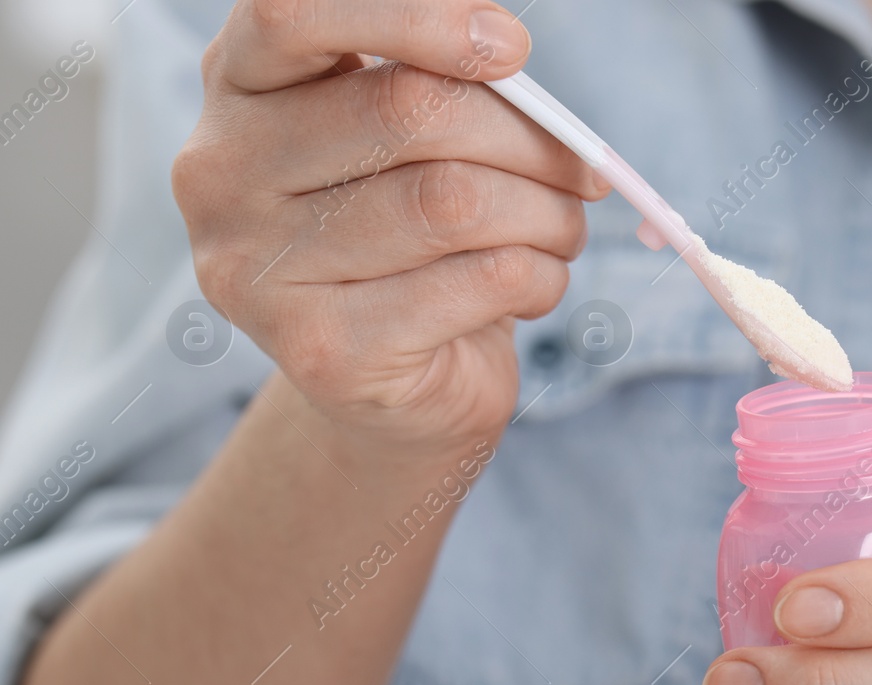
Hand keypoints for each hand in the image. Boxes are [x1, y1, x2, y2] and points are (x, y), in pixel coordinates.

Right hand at [172, 0, 608, 452]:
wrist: (398, 390)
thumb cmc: (413, 240)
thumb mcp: (415, 140)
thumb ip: (440, 84)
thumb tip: (505, 46)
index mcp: (238, 90)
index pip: (293, 15)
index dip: (414, 18)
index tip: (512, 48)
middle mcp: (218, 174)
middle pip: (408, 111)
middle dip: (529, 140)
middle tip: (583, 172)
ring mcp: (256, 271)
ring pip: (453, 202)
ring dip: (547, 215)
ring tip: (563, 231)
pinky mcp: (322, 351)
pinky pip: (479, 280)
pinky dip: (540, 276)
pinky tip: (535, 284)